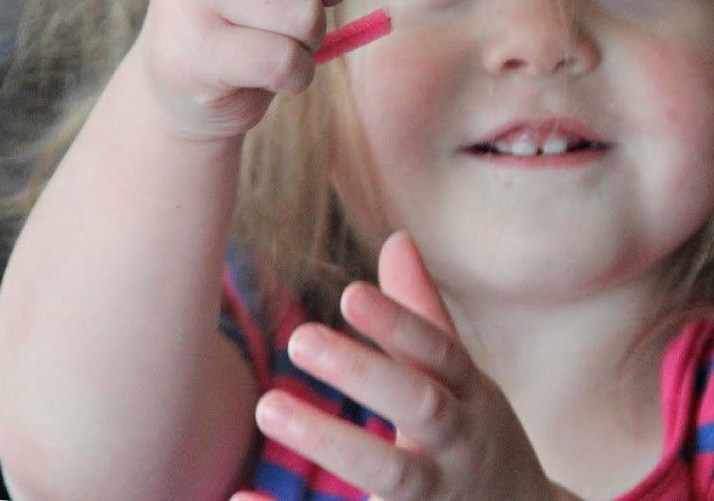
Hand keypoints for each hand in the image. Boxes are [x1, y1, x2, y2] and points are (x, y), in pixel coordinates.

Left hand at [235, 231, 567, 500]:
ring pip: (391, 474)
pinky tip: (239, 495)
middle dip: (365, 373)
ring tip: (268, 405)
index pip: (440, 351)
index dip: (400, 322)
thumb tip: (397, 239)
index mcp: (470, 396)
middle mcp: (458, 444)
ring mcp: (436, 496)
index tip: (351, 293)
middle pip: (420, 405)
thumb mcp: (463, 380)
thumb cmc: (474, 439)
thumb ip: (422, 316)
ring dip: (333, 440)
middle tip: (299, 337)